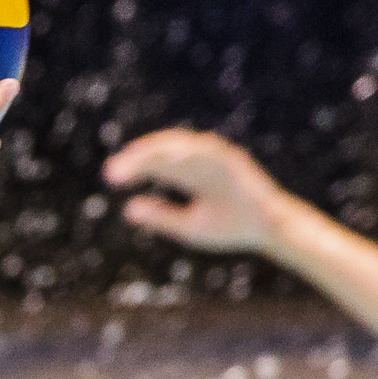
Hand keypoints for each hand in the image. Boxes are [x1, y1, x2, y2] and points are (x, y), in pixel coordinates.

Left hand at [103, 128, 294, 251]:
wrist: (267, 231)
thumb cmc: (229, 227)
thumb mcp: (188, 226)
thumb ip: (161, 216)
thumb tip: (128, 208)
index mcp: (187, 175)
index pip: (154, 164)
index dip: (133, 167)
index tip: (110, 176)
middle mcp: (200, 163)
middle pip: (163, 152)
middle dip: (138, 159)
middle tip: (113, 171)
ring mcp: (217, 160)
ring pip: (185, 147)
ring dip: (160, 150)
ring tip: (136, 159)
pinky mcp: (235, 162)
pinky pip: (213, 152)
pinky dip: (194, 151)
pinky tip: (174, 157)